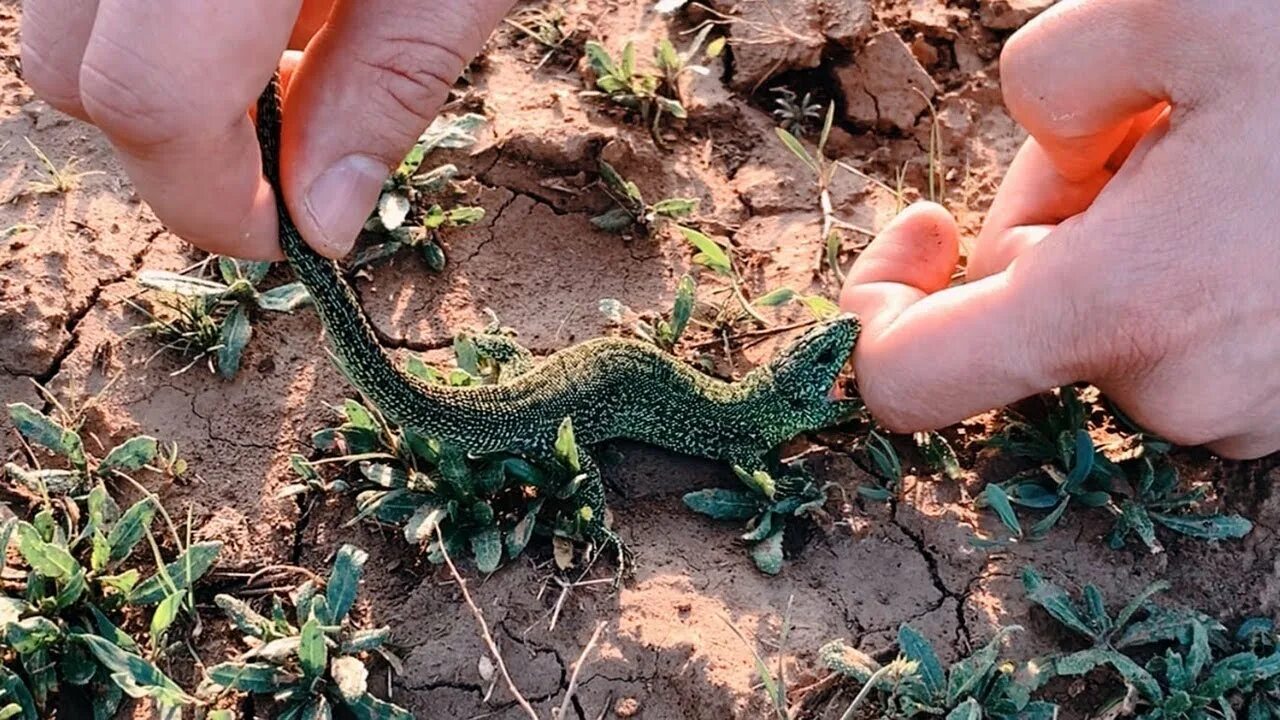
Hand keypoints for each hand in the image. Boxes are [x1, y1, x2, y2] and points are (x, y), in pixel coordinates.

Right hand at [21, 0, 513, 258]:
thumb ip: (386, 88)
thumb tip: (321, 223)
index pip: (152, 95)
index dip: (214, 197)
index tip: (285, 239)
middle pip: (73, 66)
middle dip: (175, 146)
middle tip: (289, 160)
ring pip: (63, 21)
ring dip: (162, 77)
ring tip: (291, 59)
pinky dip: (157, 22)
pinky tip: (259, 8)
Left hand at [839, 0, 1279, 458]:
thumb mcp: (1168, 2)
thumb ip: (1050, 82)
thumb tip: (1055, 155)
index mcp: (1126, 310)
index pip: (914, 381)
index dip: (880, 309)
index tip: (915, 227)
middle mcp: (1190, 390)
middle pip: (1034, 313)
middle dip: (1054, 216)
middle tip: (1140, 118)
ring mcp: (1266, 406)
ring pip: (1124, 322)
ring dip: (1136, 234)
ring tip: (1234, 141)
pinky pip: (1203, 334)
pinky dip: (1204, 265)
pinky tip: (1270, 190)